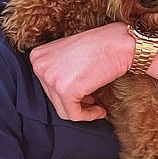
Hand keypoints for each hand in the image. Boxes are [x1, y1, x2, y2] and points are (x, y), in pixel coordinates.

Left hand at [30, 22, 157, 120]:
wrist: (120, 43)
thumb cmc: (101, 46)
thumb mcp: (68, 54)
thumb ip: (57, 70)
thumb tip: (58, 94)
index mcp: (37, 56)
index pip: (46, 86)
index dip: (66, 92)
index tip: (82, 94)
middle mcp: (39, 66)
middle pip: (53, 98)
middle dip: (74, 101)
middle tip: (91, 99)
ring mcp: (50, 78)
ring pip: (63, 109)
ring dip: (81, 110)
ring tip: (96, 105)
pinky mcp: (65, 90)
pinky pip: (74, 114)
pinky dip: (88, 116)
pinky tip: (100, 110)